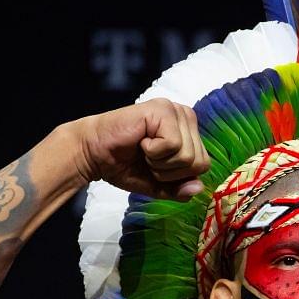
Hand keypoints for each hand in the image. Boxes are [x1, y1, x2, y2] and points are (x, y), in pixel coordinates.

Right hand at [71, 98, 211, 199]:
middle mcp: (186, 116)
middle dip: (170, 172)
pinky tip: (141, 142)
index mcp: (189, 131)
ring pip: (187, 155)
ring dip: (160, 163)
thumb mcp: (158, 185)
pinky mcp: (163, 110)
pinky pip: (173, 145)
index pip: (203, 164)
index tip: (154, 166)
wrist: (94, 154)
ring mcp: (175, 110)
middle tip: (147, 159)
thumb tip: (198, 188)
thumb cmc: (125, 165)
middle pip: (198, 162)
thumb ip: (180, 189)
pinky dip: (154, 153)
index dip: (177, 176)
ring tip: (144, 150)